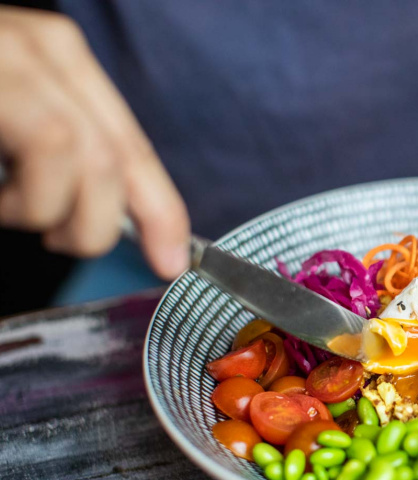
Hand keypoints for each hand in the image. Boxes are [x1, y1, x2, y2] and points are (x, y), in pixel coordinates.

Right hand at [0, 6, 188, 277]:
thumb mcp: (17, 126)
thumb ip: (66, 162)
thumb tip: (119, 220)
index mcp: (61, 64)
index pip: (135, 147)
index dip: (162, 210)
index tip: (173, 262)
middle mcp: (41, 50)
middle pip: (117, 156)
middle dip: (102, 222)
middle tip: (63, 237)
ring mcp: (10, 56)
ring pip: (81, 152)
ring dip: (48, 207)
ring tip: (9, 206)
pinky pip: (46, 142)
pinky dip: (27, 194)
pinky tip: (0, 199)